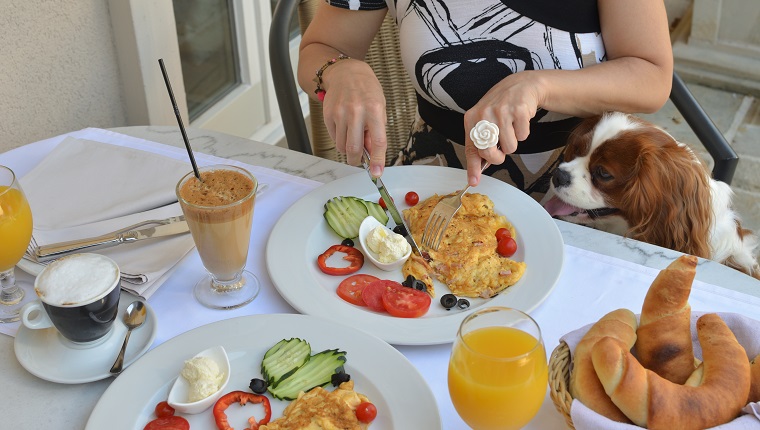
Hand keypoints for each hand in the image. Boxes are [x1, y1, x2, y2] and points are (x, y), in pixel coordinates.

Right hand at [321, 59, 387, 176]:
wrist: (346, 73)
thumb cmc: (367, 91)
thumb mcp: (379, 108)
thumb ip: (376, 132)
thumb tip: (371, 155)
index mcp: (374, 110)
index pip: (378, 141)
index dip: (378, 160)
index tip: (377, 173)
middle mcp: (356, 111)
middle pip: (354, 148)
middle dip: (356, 160)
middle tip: (358, 160)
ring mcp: (340, 113)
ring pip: (342, 146)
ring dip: (348, 148)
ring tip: (353, 135)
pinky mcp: (328, 114)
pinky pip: (334, 137)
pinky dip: (340, 138)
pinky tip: (344, 125)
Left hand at [463, 72, 542, 185]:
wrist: (520, 86)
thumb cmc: (500, 108)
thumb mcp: (484, 121)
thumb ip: (481, 143)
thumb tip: (479, 170)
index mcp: (471, 118)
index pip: (471, 148)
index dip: (473, 167)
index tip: (473, 181)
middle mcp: (484, 114)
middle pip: (489, 152)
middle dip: (498, 156)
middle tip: (502, 149)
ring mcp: (502, 112)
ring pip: (509, 147)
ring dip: (513, 142)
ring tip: (511, 127)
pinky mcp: (519, 111)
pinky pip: (522, 137)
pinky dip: (523, 132)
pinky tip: (519, 120)